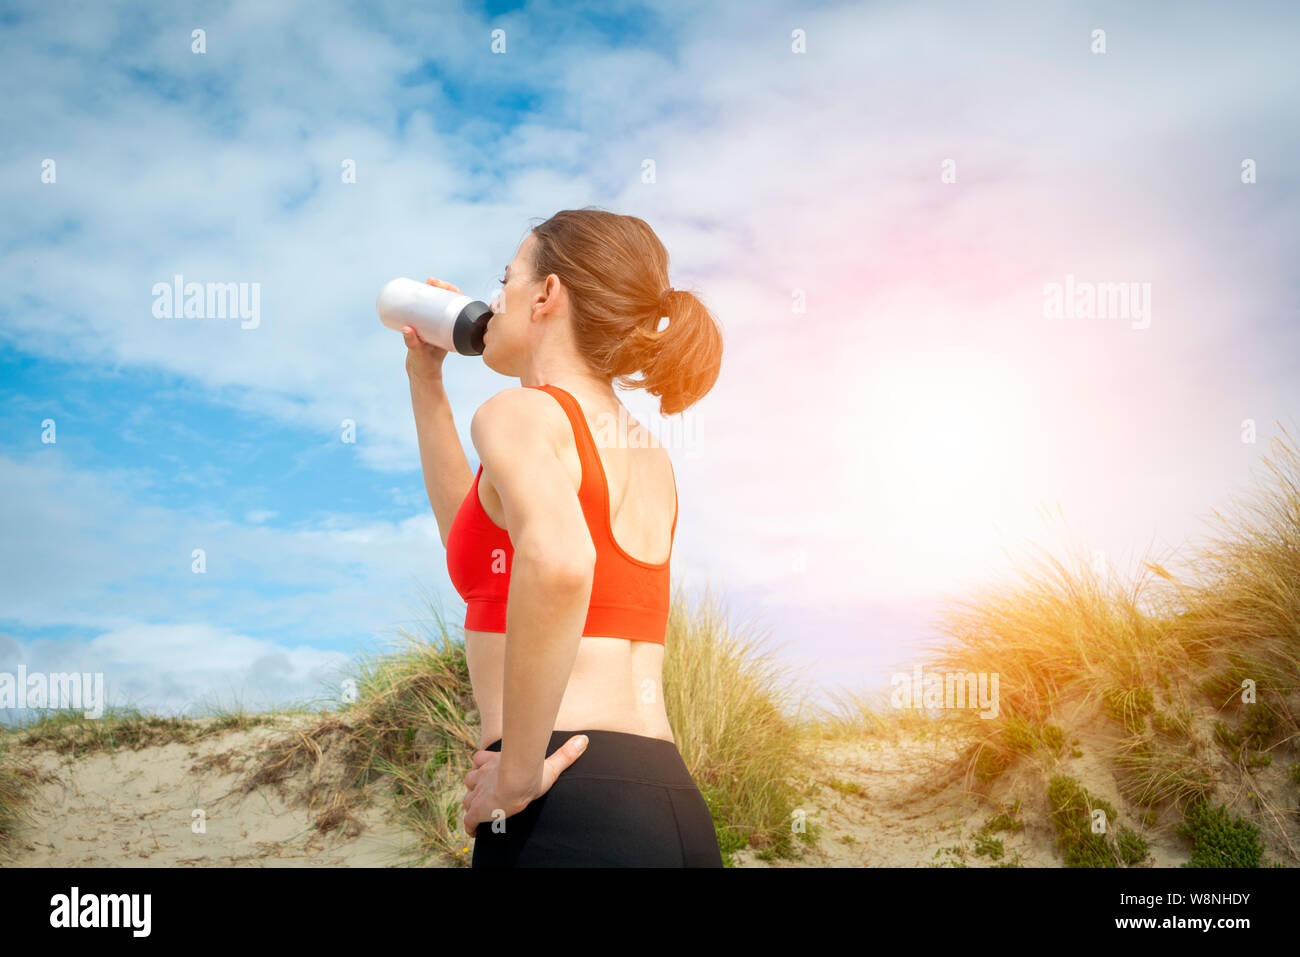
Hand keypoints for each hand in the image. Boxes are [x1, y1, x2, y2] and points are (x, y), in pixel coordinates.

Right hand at [403, 278, 458, 386]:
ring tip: (428, 282)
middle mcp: (449, 327)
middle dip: (443, 288)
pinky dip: (429, 299)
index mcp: (455, 332)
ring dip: (436, 291)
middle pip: (450, 302)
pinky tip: (424, 289)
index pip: (459, 307)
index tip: (442, 286)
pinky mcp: (430, 327)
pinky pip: (432, 310)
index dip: (453, 293)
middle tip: (431, 281)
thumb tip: (406, 329)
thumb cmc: (425, 367)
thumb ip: (413, 343)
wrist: (423, 375)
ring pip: (441, 304)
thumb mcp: (419, 354)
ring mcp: (440, 326)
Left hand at [462, 734, 588, 838]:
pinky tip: (475, 831)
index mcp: (495, 763)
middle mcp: (483, 777)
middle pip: (470, 779)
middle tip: (485, 793)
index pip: (480, 759)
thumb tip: (584, 739)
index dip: (482, 764)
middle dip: (475, 785)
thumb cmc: (531, 773)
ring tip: (481, 811)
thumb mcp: (551, 765)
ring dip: (472, 803)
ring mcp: (477, 795)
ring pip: (467, 798)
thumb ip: (566, 754)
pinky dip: (470, 827)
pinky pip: (468, 822)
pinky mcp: (475, 812)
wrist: (515, 783)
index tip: (486, 769)